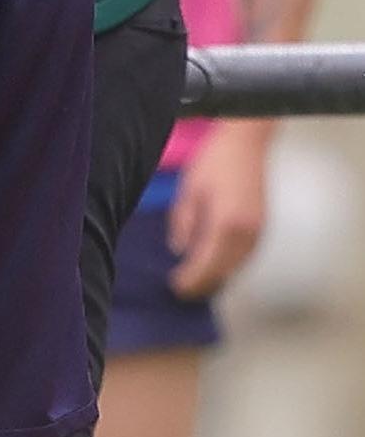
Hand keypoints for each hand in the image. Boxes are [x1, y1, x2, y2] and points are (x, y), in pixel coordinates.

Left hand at [167, 122, 272, 298]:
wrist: (247, 145)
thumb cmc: (213, 163)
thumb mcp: (188, 190)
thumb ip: (182, 223)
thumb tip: (179, 251)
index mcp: (225, 224)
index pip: (206, 264)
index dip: (190, 279)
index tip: (174, 288)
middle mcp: (246, 234)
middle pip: (224, 271)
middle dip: (203, 284)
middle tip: (181, 292)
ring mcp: (258, 233)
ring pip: (236, 268)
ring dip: (217, 278)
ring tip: (195, 283)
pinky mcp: (262, 229)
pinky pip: (244, 258)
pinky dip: (229, 267)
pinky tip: (214, 267)